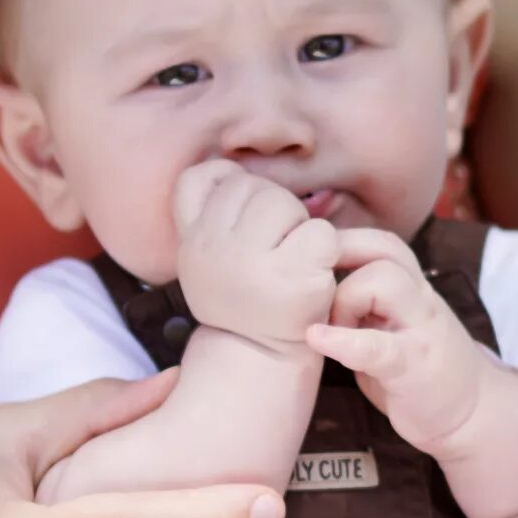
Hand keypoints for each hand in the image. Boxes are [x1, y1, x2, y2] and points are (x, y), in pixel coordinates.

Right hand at [172, 161, 337, 347]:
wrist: (261, 358)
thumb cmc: (241, 297)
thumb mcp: (204, 256)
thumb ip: (205, 209)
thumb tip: (229, 160)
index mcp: (191, 242)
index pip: (202, 176)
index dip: (228, 186)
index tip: (242, 221)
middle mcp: (214, 251)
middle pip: (253, 187)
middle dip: (273, 210)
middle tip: (274, 251)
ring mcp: (253, 265)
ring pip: (286, 204)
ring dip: (299, 227)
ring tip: (292, 261)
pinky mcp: (295, 279)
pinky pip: (321, 233)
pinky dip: (326, 251)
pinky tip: (312, 276)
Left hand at [312, 228, 483, 449]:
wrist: (475, 415)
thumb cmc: (421, 371)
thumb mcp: (395, 328)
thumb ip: (366, 306)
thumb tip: (313, 287)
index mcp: (414, 291)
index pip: (384, 243)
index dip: (344, 241)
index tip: (311, 262)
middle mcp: (421, 302)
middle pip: (386, 249)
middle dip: (341, 256)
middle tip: (313, 287)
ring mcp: (422, 331)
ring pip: (384, 282)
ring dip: (344, 299)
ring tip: (328, 327)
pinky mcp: (413, 368)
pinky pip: (374, 345)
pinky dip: (341, 340)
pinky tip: (316, 338)